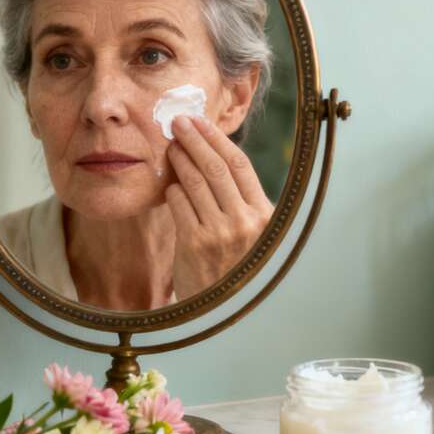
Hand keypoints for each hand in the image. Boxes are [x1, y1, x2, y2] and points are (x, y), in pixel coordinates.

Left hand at [165, 116, 273, 299]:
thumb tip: (215, 158)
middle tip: (178, 122)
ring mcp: (219, 233)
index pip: (241, 165)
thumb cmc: (234, 269)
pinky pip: (179, 204)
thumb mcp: (252, 237)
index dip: (218, 139)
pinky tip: (169, 184)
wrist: (220, 311)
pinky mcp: (194, 244)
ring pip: (195, 182)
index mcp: (264, 217)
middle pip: (216, 167)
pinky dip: (172, 189)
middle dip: (195, 139)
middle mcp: (245, 222)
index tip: (201, 122)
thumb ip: (240, 204)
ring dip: (179, 159)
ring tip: (170, 146)